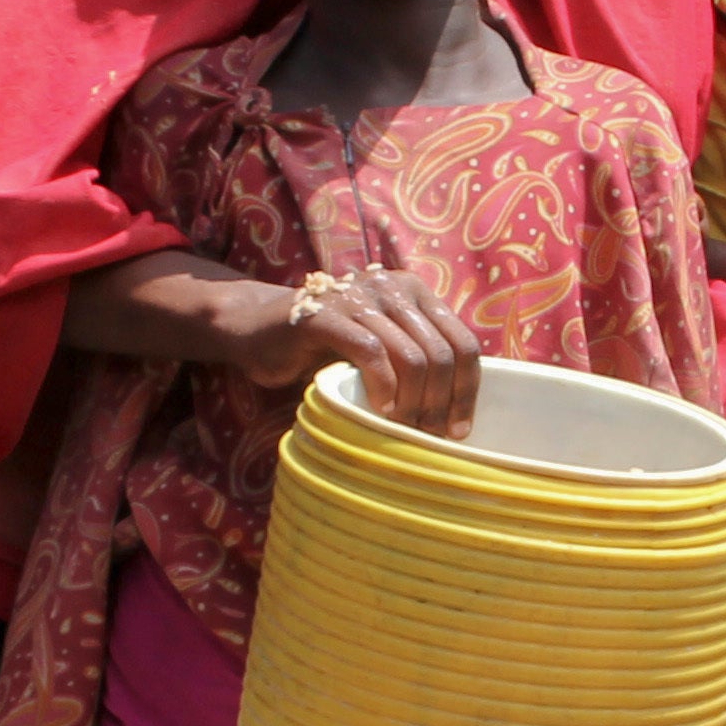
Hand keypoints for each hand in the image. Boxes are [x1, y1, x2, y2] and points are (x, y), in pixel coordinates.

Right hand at [254, 267, 481, 432]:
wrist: (258, 329)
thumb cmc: (324, 347)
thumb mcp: (381, 346)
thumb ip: (414, 359)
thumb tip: (454, 411)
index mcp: (415, 292)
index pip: (463, 342)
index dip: (467, 391)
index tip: (459, 430)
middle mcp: (393, 287)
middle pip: (442, 354)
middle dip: (441, 404)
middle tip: (429, 438)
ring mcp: (359, 297)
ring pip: (412, 357)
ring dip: (414, 404)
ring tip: (404, 430)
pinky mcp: (326, 315)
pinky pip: (372, 352)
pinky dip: (383, 387)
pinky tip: (380, 410)